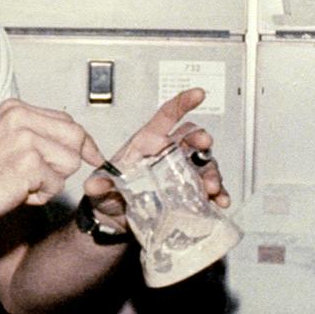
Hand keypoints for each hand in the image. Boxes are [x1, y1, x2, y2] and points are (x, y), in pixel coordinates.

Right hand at [0, 98, 107, 228]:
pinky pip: (57, 184)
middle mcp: (21, 117)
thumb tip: (80, 144)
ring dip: (51, 181)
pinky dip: (40, 196)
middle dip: (68, 162)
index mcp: (15, 108)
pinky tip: (16, 193)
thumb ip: (37, 134)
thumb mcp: (6, 139)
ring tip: (22, 184)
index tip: (93, 156)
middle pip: (76, 137)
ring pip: (70, 163)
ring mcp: (25, 139)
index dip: (83, 142)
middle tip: (45, 177)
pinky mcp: (29, 164)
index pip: (67, 120)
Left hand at [81, 88, 230, 230]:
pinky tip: (221, 202)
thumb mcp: (100, 188)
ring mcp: (181, 173)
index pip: (167, 116)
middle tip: (205, 145)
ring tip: (210, 187)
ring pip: (204, 164)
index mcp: (148, 142)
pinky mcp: (189, 194)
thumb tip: (94, 186)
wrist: (114, 220)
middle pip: (192, 138)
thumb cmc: (109, 194)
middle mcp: (168, 153)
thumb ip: (99, 184)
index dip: (183, 103)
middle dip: (201, 139)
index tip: (199, 94)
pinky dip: (218, 195)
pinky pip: (208, 190)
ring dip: (211, 172)